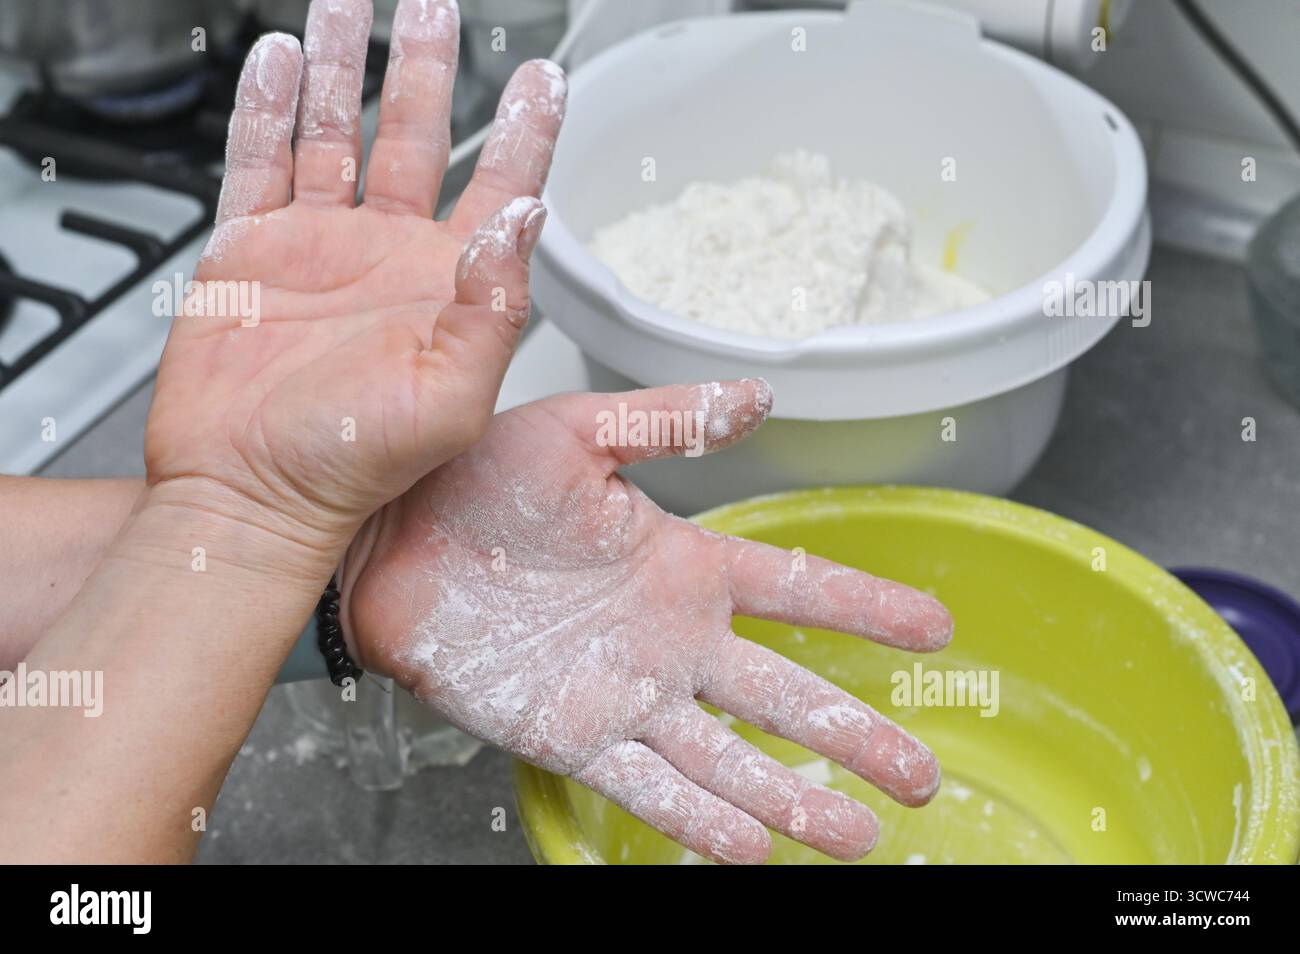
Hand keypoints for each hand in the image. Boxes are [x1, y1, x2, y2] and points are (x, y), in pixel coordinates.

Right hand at [145, 0, 565, 554]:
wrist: (250, 495)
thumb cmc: (352, 469)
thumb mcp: (454, 401)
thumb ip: (496, 308)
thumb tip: (525, 216)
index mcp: (447, 287)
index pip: (502, 186)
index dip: (527, 130)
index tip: (548, 78)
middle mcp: (387, 256)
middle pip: (419, 136)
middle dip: (430, 69)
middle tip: (437, 10)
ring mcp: (319, 246)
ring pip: (338, 130)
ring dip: (346, 65)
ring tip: (353, 5)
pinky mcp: (251, 247)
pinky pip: (260, 159)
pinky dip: (268, 107)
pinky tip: (281, 60)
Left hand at [344, 382, 954, 863]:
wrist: (387, 535)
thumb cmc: (476, 475)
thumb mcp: (580, 433)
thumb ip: (669, 422)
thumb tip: (762, 398)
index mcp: (682, 563)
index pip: (797, 588)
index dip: (869, 607)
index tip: (939, 629)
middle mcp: (670, 639)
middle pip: (785, 696)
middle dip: (857, 734)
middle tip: (922, 777)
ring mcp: (628, 694)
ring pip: (731, 758)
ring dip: (797, 799)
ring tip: (857, 837)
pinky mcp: (574, 735)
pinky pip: (649, 784)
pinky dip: (700, 819)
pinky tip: (752, 849)